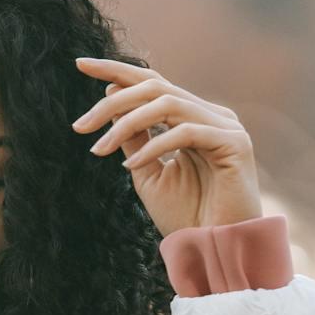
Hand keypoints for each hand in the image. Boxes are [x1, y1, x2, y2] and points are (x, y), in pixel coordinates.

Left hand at [70, 55, 262, 235]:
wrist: (215, 250)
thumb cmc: (185, 216)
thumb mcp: (146, 171)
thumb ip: (132, 136)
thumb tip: (112, 97)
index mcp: (191, 118)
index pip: (152, 83)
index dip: (116, 70)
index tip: (79, 64)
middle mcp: (210, 115)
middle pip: (155, 87)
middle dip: (112, 102)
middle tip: (79, 126)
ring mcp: (226, 126)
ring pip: (167, 103)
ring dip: (126, 123)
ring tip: (99, 149)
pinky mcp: (235, 143)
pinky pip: (185, 132)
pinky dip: (153, 146)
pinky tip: (130, 165)